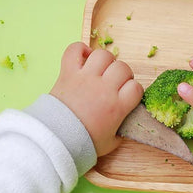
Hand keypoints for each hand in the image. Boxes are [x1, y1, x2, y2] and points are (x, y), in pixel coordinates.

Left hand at [50, 42, 142, 156]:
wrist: (55, 139)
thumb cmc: (82, 143)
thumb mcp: (110, 142)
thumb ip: (120, 132)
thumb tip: (124, 125)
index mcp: (117, 106)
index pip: (136, 87)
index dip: (133, 90)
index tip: (126, 95)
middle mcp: (104, 88)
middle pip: (123, 68)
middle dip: (122, 74)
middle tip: (114, 83)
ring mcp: (85, 78)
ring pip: (103, 55)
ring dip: (105, 61)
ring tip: (100, 70)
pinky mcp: (68, 73)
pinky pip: (75, 50)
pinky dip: (80, 50)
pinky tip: (84, 59)